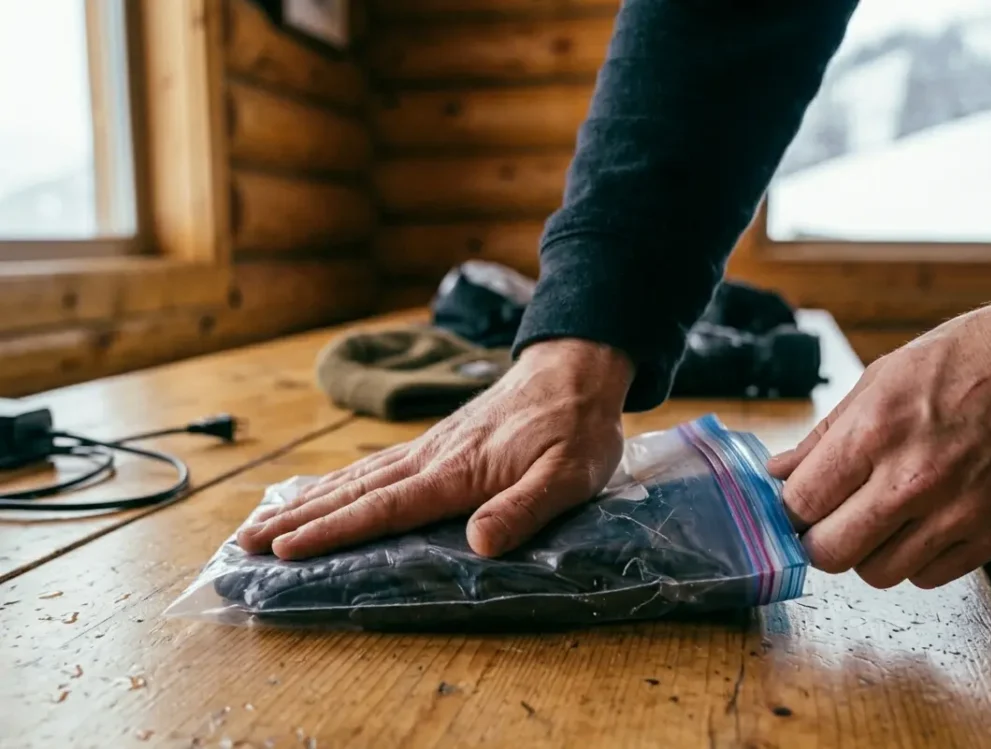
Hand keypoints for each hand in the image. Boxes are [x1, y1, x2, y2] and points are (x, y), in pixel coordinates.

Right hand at [237, 339, 633, 559]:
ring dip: (307, 501)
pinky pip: (374, 466)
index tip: (283, 550)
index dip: (333, 531)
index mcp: (455, 471)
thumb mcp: (568, 476)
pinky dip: (337, 483)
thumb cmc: (575, 428)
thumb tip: (476, 545)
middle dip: (297, 519)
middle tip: (243, 541)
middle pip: (352, 491)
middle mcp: (429, 457)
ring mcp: (428, 447)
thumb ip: (524, 508)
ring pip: (355, 477)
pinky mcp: (435, 443)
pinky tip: (322, 492)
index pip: (383, 507)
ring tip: (261, 521)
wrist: (573, 370)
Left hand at [767, 295, 990, 589]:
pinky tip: (917, 525)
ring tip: (876, 518)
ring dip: (866, 552)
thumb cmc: (965, 361)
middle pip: (831, 553)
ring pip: (878, 574)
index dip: (786, 510)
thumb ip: (823, 435)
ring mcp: (957, 513)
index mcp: (875, 432)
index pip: (801, 504)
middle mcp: (913, 480)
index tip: (790, 506)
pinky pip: (929, 577)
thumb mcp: (879, 379)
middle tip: (825, 519)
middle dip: (817, 539)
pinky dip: (914, 559)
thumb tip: (778, 472)